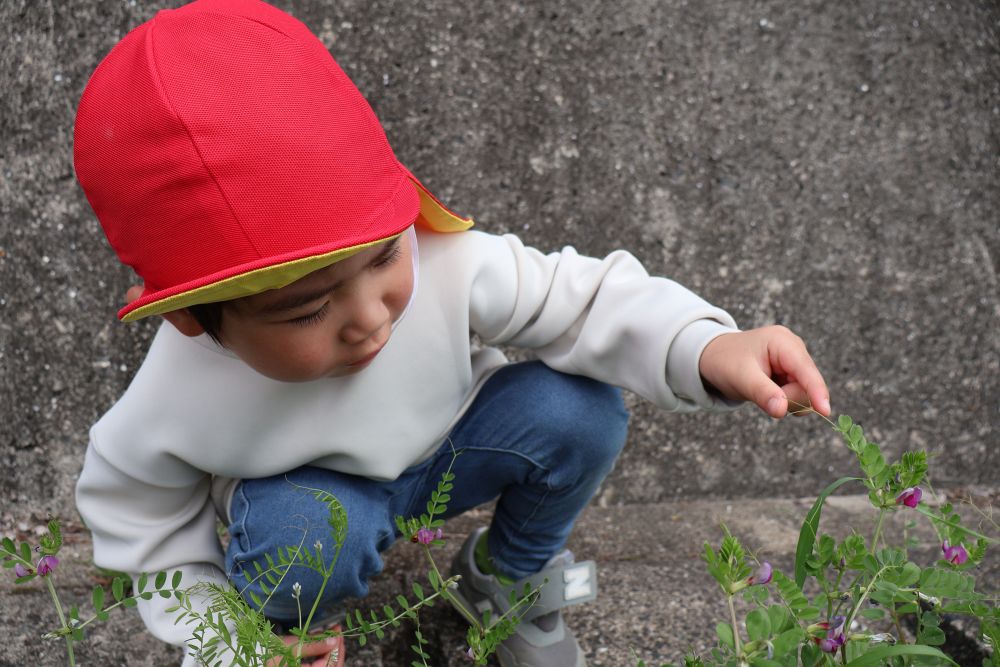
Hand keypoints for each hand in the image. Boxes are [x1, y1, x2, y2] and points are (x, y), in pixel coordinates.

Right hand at [267, 629, 343, 665]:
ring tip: (331, 633)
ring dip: (331, 649)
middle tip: (337, 631)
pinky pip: (320, 663)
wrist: (260, 653)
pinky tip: (323, 641)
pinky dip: (324, 653)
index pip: (330, 664)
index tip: (338, 630)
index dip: (336, 648)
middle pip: (332, 665)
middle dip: (336, 648)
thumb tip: (334, 640)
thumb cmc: (272, 652)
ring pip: (328, 664)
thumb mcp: (293, 647)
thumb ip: (315, 645)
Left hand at [699, 325, 830, 418]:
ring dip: (785, 400)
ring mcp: (794, 361)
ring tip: (760, 390)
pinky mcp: (792, 373)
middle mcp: (794, 349)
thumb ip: (762, 393)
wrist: (713, 357)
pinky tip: (768, 391)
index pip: (806, 370)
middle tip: (759, 394)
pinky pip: (797, 394)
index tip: (825, 411)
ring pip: (803, 393)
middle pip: (807, 385)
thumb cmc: (725, 362)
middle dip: (787, 398)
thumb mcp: (740, 378)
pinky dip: (783, 399)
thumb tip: (782, 410)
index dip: (816, 391)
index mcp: (782, 342)